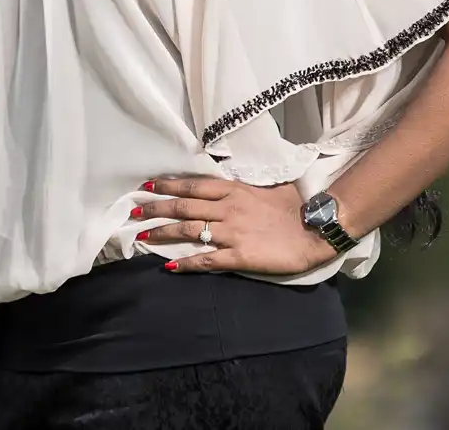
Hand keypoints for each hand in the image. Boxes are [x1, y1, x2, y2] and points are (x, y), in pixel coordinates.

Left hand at [135, 176, 340, 276]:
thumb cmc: (295, 207)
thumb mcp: (268, 187)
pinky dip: (186, 263)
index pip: (192, 186)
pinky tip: (170, 266)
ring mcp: (230, 232)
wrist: (315, 230)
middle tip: (133, 212)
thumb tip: (232, 183)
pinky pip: (205, 260)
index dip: (167, 187)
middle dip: (154, 209)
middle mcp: (226, 208)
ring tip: (143, 236)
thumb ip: (245, 186)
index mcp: (233, 190)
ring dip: (162, 233)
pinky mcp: (238, 256)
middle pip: (182, 208)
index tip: (147, 186)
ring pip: (187, 231)